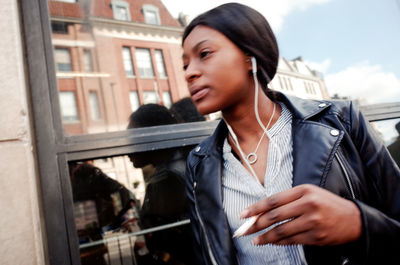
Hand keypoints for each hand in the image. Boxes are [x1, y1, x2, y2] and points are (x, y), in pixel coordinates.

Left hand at [239, 184, 361, 245]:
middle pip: (274, 216)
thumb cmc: (326, 204)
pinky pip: (292, 241)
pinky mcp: (316, 237)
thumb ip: (287, 200)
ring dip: (265, 237)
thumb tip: (262, 211)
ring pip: (281, 231)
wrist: (353, 219)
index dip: (256, 208)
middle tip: (244, 230)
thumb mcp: (308, 193)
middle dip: (256, 224)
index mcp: (304, 191)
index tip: (243, 214)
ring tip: (255, 239)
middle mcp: (307, 205)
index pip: (273, 200)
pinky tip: (271, 242)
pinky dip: (279, 242)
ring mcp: (312, 222)